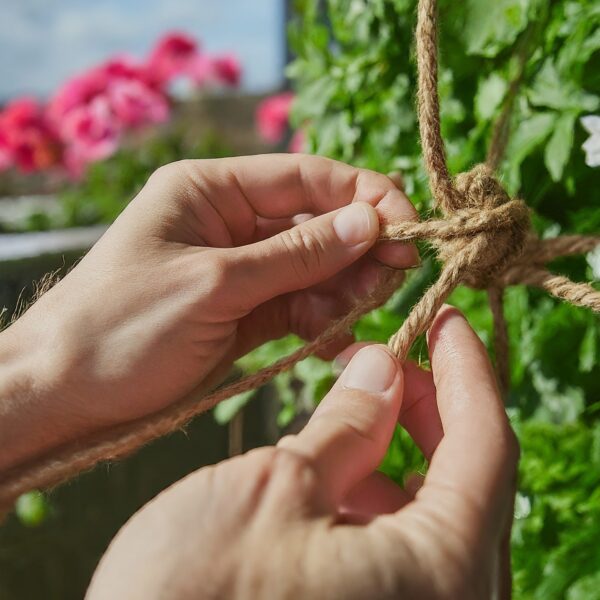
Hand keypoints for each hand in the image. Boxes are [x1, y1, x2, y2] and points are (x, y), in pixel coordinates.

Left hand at [0, 154, 416, 470]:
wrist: (66, 394)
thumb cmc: (123, 327)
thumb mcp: (215, 284)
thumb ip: (296, 254)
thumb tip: (370, 223)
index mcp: (210, 190)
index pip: (305, 177)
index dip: (362, 196)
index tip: (408, 224)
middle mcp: (229, 222)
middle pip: (315, 221)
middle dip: (359, 245)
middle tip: (398, 272)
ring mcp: (240, 268)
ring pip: (314, 265)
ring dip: (346, 284)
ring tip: (368, 305)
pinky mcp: (246, 310)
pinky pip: (299, 303)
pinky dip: (323, 316)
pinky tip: (338, 332)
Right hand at [86, 306, 518, 599]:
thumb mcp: (276, 489)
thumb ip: (346, 425)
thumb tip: (383, 368)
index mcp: (438, 573)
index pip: (486, 442)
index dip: (467, 368)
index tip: (446, 320)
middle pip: (469, 475)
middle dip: (429, 404)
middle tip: (390, 358)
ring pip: (435, 509)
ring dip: (400, 447)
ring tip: (355, 407)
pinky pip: (403, 545)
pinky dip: (378, 493)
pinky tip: (336, 474)